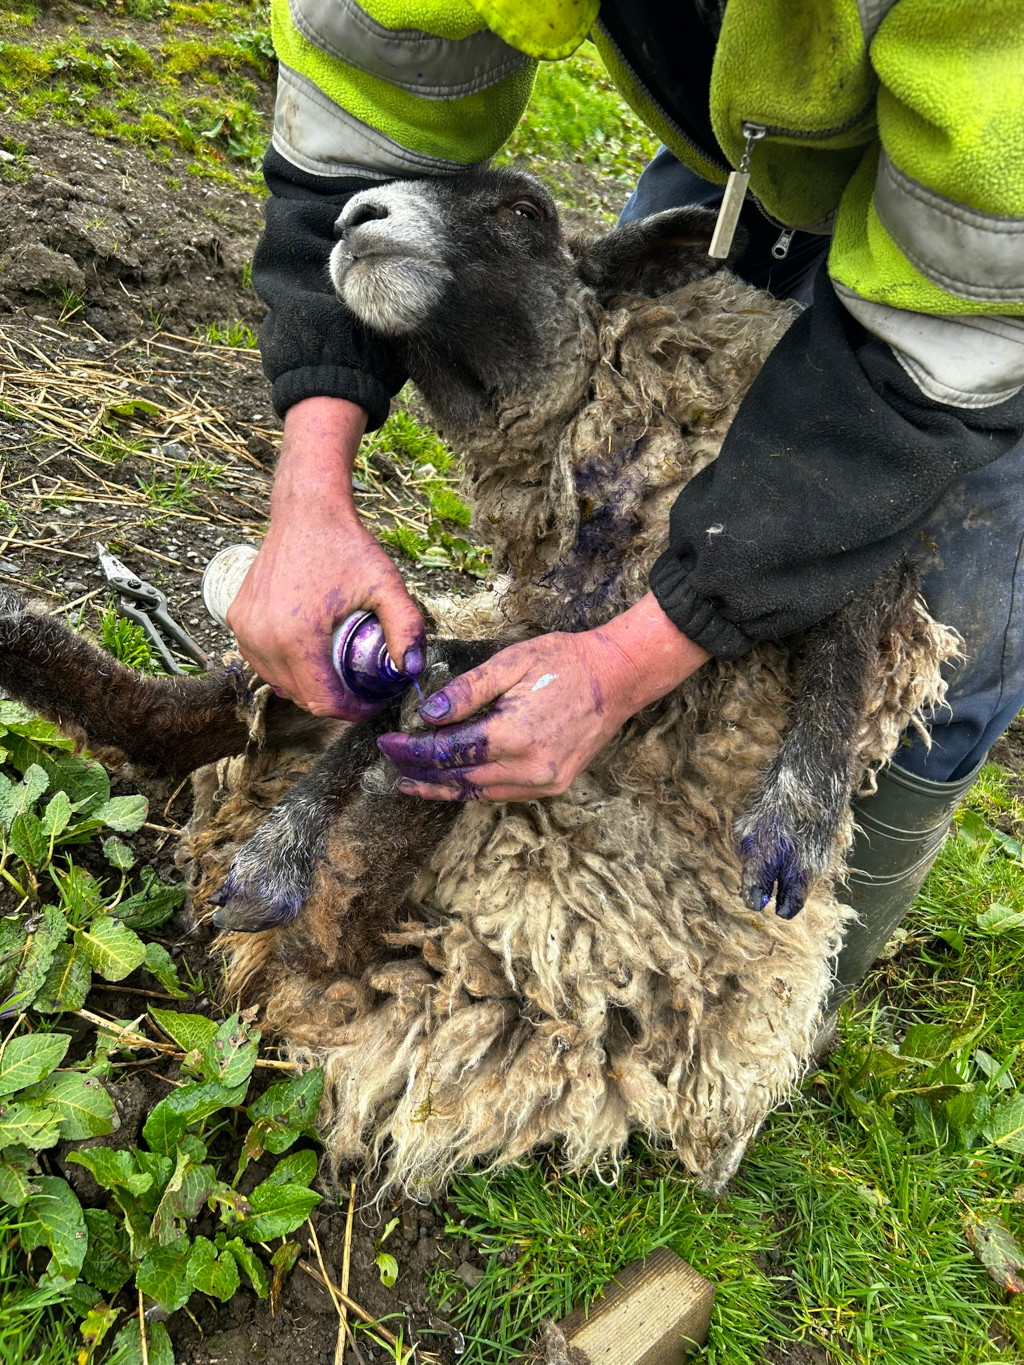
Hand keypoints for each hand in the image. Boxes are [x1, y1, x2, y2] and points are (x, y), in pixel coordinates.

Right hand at [227, 397, 424, 718]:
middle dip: (332, 701)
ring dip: (307, 687)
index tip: (371, 703)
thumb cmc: (345, 546)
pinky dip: (285, 668)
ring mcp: (245, 630)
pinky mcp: (236, 619)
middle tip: (360, 690)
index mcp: (297, 637)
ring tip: (338, 676)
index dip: (350, 711)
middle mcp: (263, 638)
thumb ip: (406, 628)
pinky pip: (261, 662)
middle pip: (300, 696)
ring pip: (278, 683)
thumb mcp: (386, 585)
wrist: (306, 511)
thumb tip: (410, 670)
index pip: (322, 701)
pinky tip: (310, 658)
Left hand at [377, 593, 709, 800]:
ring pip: (479, 794)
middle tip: (391, 764)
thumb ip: (466, 692)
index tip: (388, 743)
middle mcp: (528, 767)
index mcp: (513, 735)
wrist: (617, 677)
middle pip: (459, 779)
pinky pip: (503, 794)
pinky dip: (474, 789)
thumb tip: (428, 715)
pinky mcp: (554, 784)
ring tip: (414, 783)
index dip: (413, 750)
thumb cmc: (563, 662)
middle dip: (421, 772)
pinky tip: (456, 782)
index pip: (448, 751)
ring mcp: (544, 781)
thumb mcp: (509, 663)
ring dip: (444, 788)